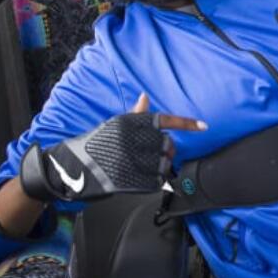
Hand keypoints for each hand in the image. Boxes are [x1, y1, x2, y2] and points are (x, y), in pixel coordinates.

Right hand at [20, 94, 205, 202]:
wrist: (74, 169)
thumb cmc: (95, 145)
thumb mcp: (113, 125)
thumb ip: (134, 115)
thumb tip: (145, 97)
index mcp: (130, 124)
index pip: (164, 120)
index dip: (186, 123)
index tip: (204, 126)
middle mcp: (133, 140)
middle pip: (167, 144)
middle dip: (165, 149)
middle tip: (153, 152)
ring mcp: (133, 161)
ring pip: (163, 163)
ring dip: (160, 165)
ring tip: (143, 164)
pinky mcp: (132, 179)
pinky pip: (156, 180)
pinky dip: (155, 179)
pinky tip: (143, 176)